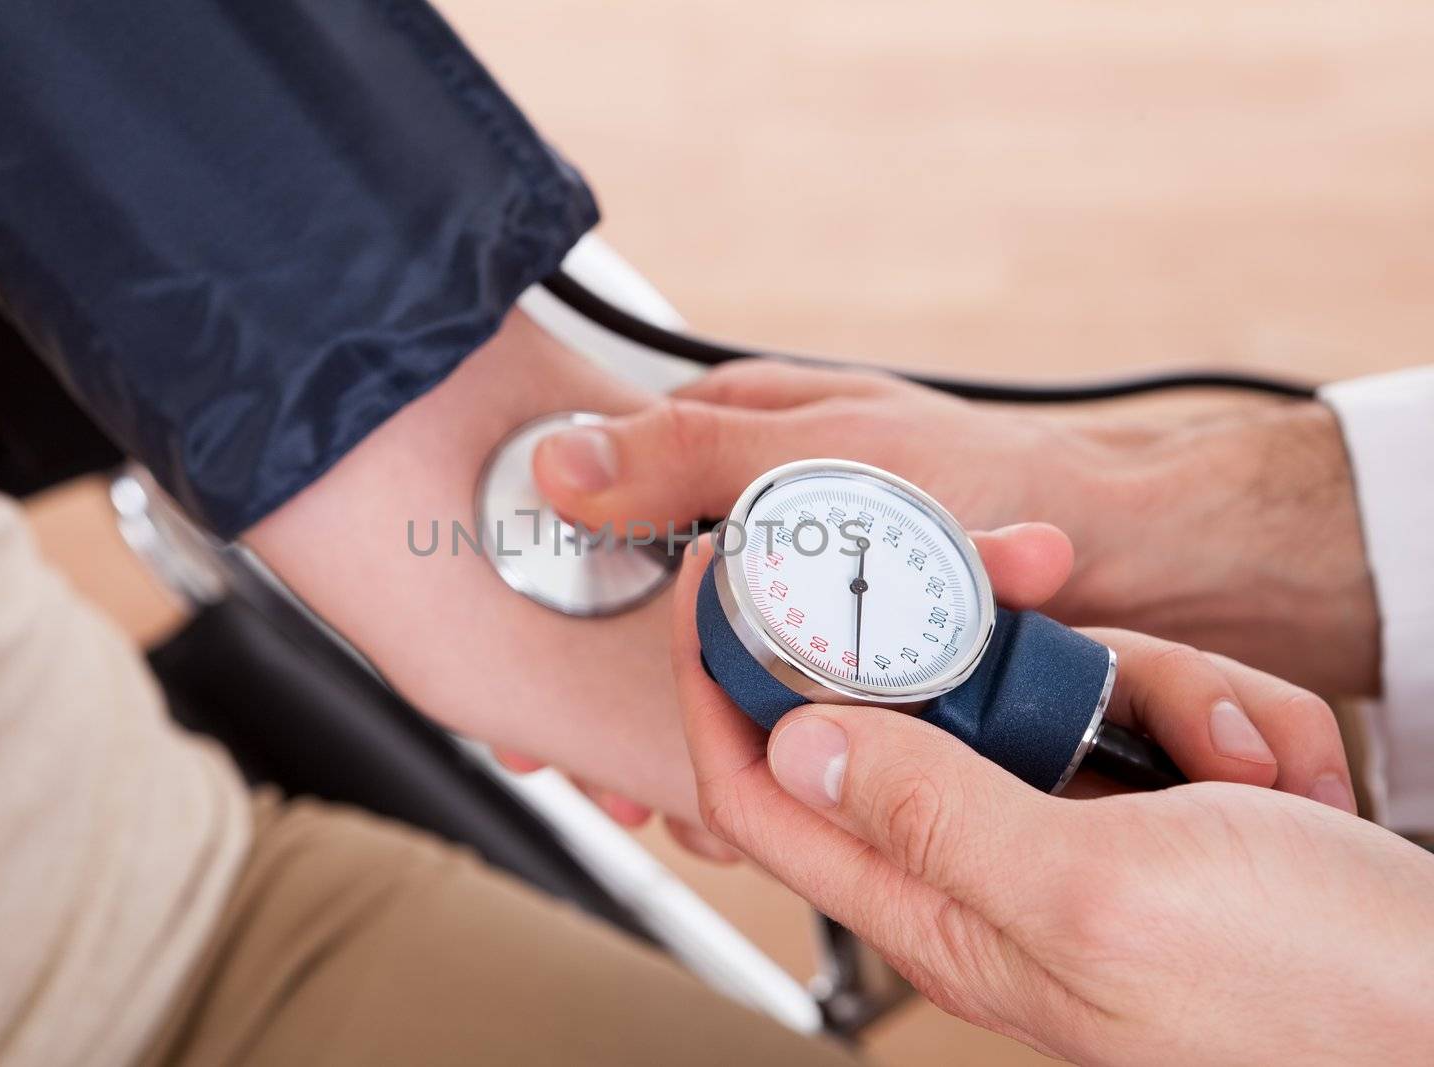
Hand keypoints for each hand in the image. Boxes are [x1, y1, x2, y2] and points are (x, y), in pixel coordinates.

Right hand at [534, 360, 1378, 695]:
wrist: (1137, 543)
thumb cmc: (997, 466)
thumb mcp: (830, 449)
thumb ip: (697, 457)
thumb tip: (563, 461)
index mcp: (734, 437)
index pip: (612, 503)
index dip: (571, 587)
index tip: (540, 675)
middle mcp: (760, 505)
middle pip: (648, 597)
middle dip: (610, 688)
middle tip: (579, 761)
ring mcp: (804, 573)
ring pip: (708, 655)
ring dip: (676, 725)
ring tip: (635, 787)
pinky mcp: (849, 635)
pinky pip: (776, 691)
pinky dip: (753, 739)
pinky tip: (730, 778)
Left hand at [670, 541, 1432, 1065]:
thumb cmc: (1312, 997)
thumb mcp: (1096, 890)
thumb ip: (931, 815)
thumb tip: (799, 745)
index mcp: (942, 907)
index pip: (767, 792)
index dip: (722, 684)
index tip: (720, 577)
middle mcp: (989, 866)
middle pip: (913, 705)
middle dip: (980, 631)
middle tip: (1042, 571)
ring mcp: (1075, 828)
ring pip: (1043, 682)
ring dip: (1151, 684)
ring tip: (1241, 757)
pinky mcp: (1150, 798)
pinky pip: (1142, 701)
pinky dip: (1216, 710)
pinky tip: (1276, 771)